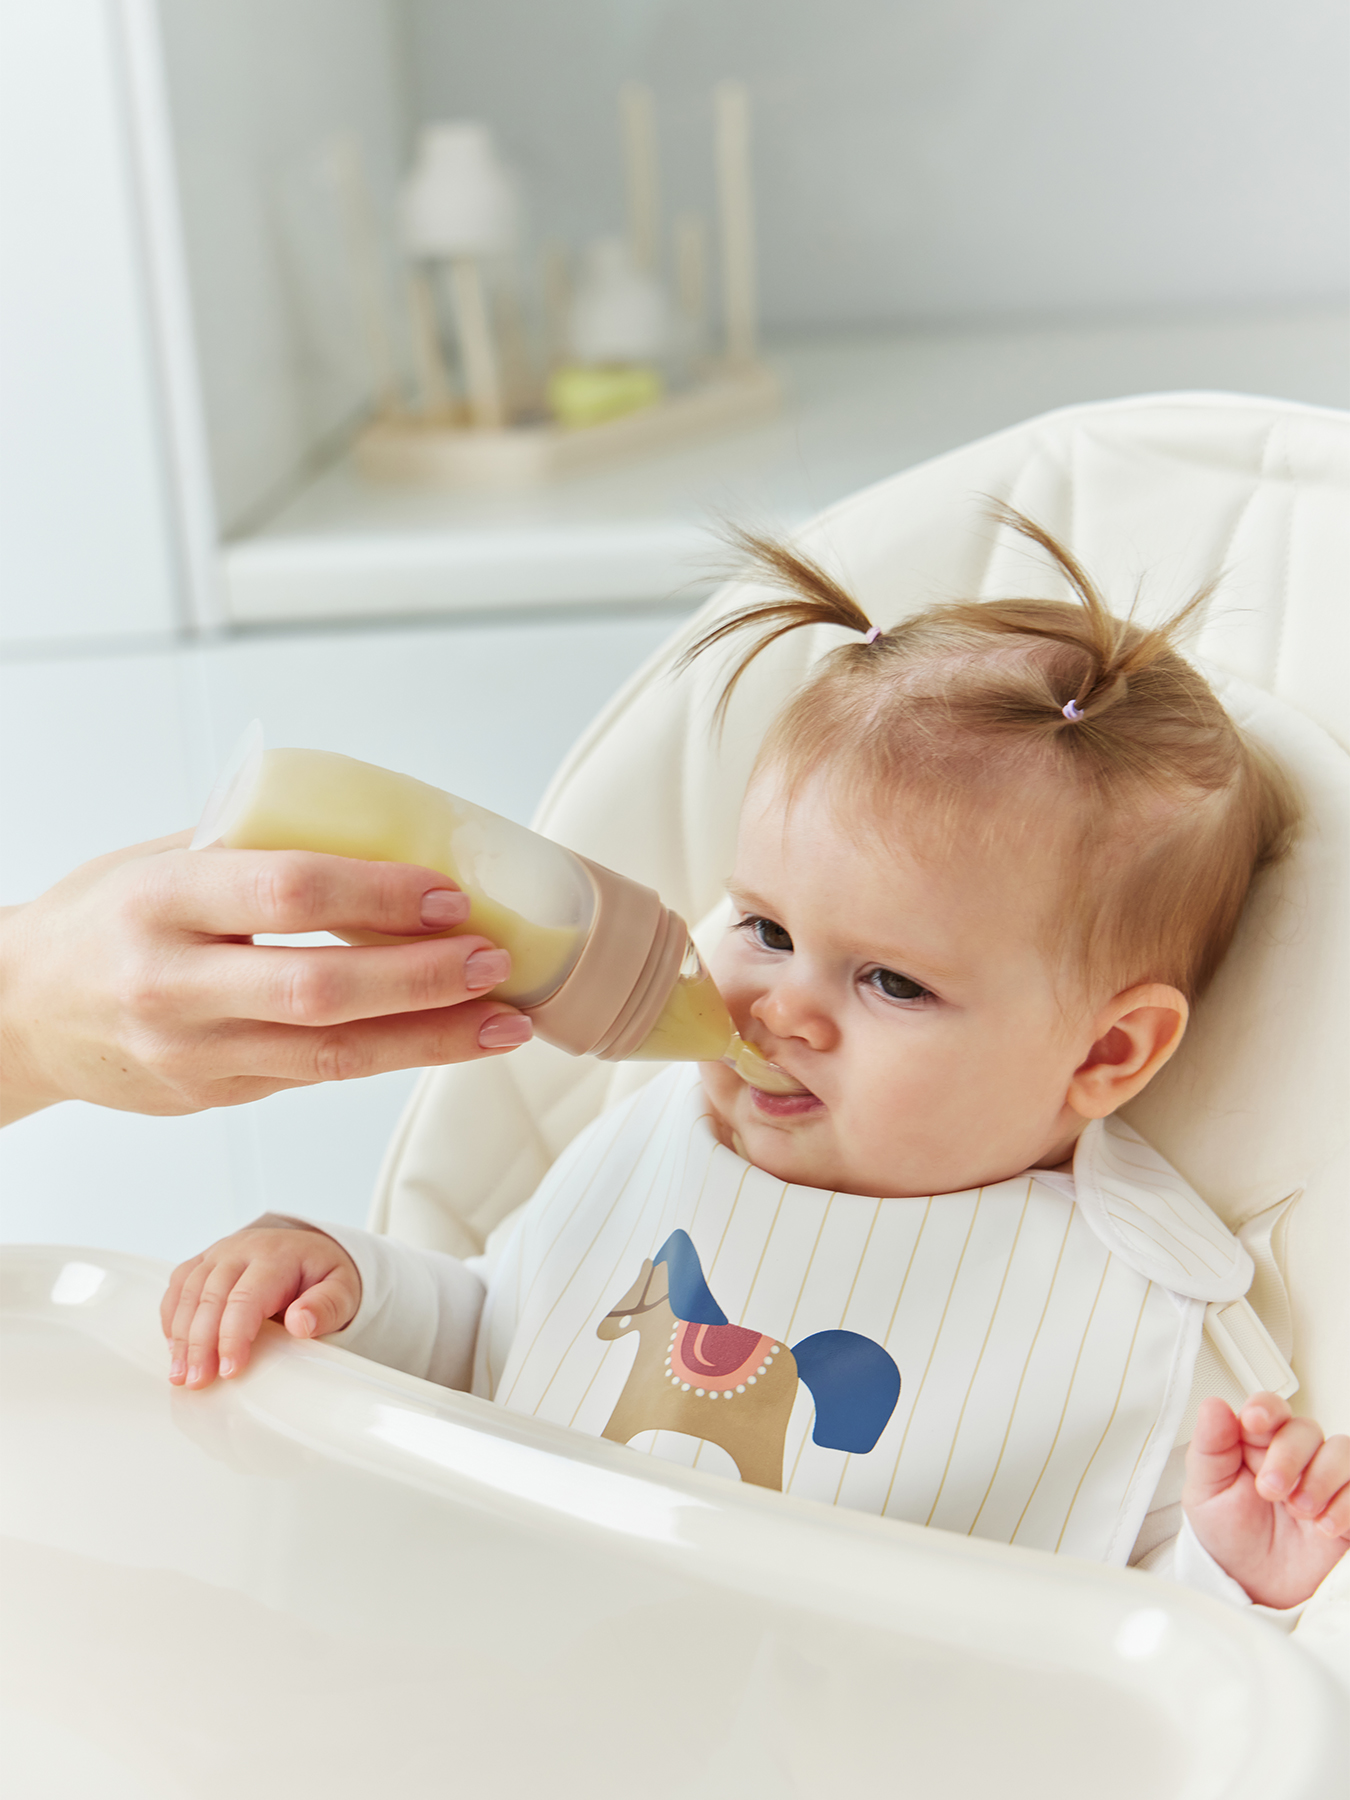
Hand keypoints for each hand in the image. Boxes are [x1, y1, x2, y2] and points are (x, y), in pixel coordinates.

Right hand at [0, 832, 531, 1123]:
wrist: (20, 1013)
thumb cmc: (103, 918)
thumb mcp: (159, 857)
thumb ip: (253, 839)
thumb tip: (376, 816)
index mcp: (159, 901)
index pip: (285, 893)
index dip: (377, 894)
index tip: (449, 893)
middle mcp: (171, 984)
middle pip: (319, 988)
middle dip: (422, 978)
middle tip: (495, 959)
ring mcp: (192, 1054)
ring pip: (331, 1055)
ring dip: (430, 1038)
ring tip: (506, 1021)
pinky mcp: (214, 1097)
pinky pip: (320, 1077)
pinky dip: (393, 1057)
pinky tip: (448, 1039)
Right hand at [162, 1226, 360, 1387]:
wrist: (311, 1249)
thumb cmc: (323, 1275)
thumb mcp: (342, 1290)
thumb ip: (327, 1307)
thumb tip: (300, 1323)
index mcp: (276, 1256)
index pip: (246, 1297)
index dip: (233, 1336)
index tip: (230, 1370)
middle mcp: (241, 1250)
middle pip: (210, 1296)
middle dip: (201, 1343)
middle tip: (199, 1382)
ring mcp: (219, 1253)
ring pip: (188, 1292)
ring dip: (181, 1336)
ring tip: (181, 1375)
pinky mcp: (204, 1261)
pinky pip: (178, 1285)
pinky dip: (172, 1317)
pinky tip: (175, 1347)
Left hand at [1183, 1393, 1349, 1607]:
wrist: (1255, 1586)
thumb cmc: (1229, 1535)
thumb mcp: (1207, 1493)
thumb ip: (1211, 1448)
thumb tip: (1214, 1406)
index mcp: (1256, 1443)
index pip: (1269, 1408)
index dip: (1266, 1408)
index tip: (1255, 1422)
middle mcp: (1294, 1456)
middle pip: (1305, 1429)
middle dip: (1289, 1455)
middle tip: (1270, 1490)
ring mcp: (1324, 1480)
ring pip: (1341, 1451)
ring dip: (1321, 1478)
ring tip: (1298, 1511)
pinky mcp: (1348, 1508)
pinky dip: (1346, 1505)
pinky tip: (1322, 1526)